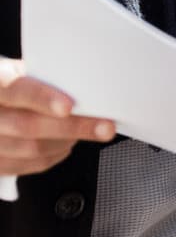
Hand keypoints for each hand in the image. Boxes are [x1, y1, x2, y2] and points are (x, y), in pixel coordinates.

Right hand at [0, 58, 115, 177]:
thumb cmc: (9, 84)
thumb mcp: (18, 71)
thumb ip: (43, 78)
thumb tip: (83, 84)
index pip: (17, 91)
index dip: (43, 99)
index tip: (69, 107)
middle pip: (28, 126)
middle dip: (72, 127)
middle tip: (105, 127)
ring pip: (30, 149)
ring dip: (67, 141)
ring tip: (90, 131)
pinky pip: (27, 165)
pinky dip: (54, 155)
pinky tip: (66, 143)